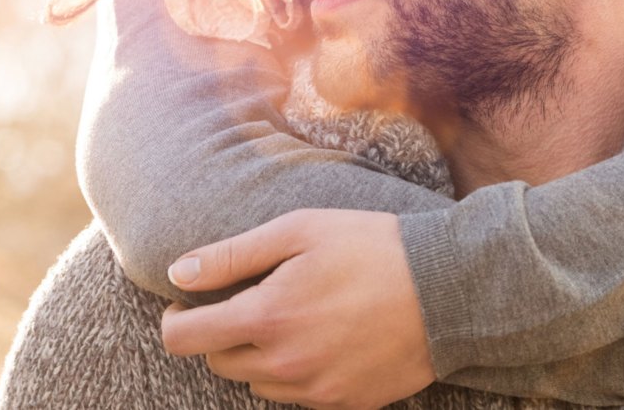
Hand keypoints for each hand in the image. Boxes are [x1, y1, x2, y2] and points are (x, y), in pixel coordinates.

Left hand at [160, 209, 433, 408]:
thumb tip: (178, 272)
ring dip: (258, 353)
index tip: (187, 302)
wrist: (448, 288)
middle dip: (220, 333)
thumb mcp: (300, 230)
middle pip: (218, 363)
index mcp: (268, 316)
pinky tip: (323, 337)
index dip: (175, 319)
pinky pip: (297, 395)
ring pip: (256, 382)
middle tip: (248, 300)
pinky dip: (295, 371)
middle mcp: (284, 364)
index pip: (186, 339)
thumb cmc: (372, 247)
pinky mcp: (344, 404)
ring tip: (292, 315)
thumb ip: (233, 255)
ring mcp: (315, 390)